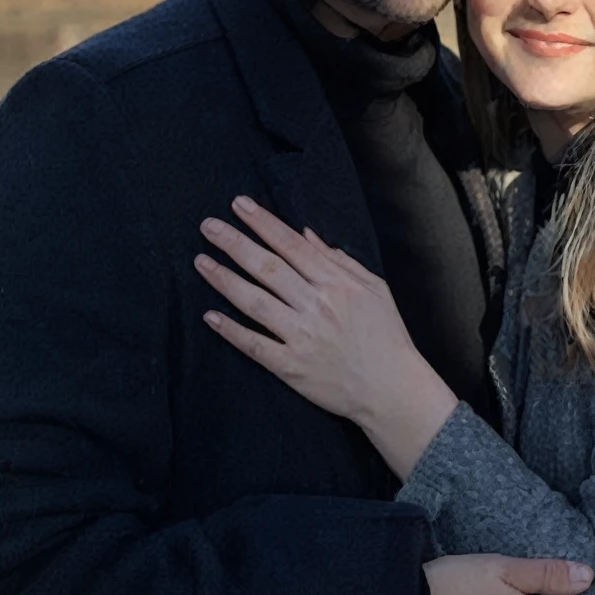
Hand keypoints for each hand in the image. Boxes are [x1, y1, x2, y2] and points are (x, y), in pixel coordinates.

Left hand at [195, 198, 457, 476]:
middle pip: (268, 268)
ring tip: (201, 261)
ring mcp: (302, 337)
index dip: (264, 223)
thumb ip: (340, 261)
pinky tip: (210, 316)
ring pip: (255, 302)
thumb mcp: (374, 289)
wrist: (392, 389)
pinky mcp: (292, 367)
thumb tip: (306, 235)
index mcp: (337, 284)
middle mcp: (317, 306)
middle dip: (235, 243)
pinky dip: (231, 331)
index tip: (239, 205)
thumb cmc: (386, 336)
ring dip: (225, 280)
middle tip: (209, 226)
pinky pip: (255, 345)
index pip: (292, 245)